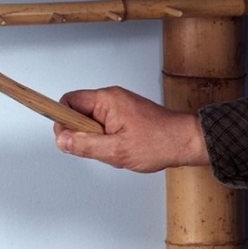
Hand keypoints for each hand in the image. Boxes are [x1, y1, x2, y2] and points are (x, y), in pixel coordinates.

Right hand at [53, 86, 209, 172]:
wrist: (186, 141)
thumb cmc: (159, 143)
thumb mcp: (116, 151)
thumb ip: (84, 145)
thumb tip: (61, 140)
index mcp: (106, 100)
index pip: (68, 102)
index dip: (62, 121)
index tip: (67, 138)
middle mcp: (111, 97)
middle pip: (77, 111)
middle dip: (81, 134)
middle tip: (97, 148)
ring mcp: (118, 104)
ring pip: (90, 120)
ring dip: (95, 138)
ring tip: (113, 149)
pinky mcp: (124, 113)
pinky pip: (103, 124)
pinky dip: (106, 138)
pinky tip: (119, 148)